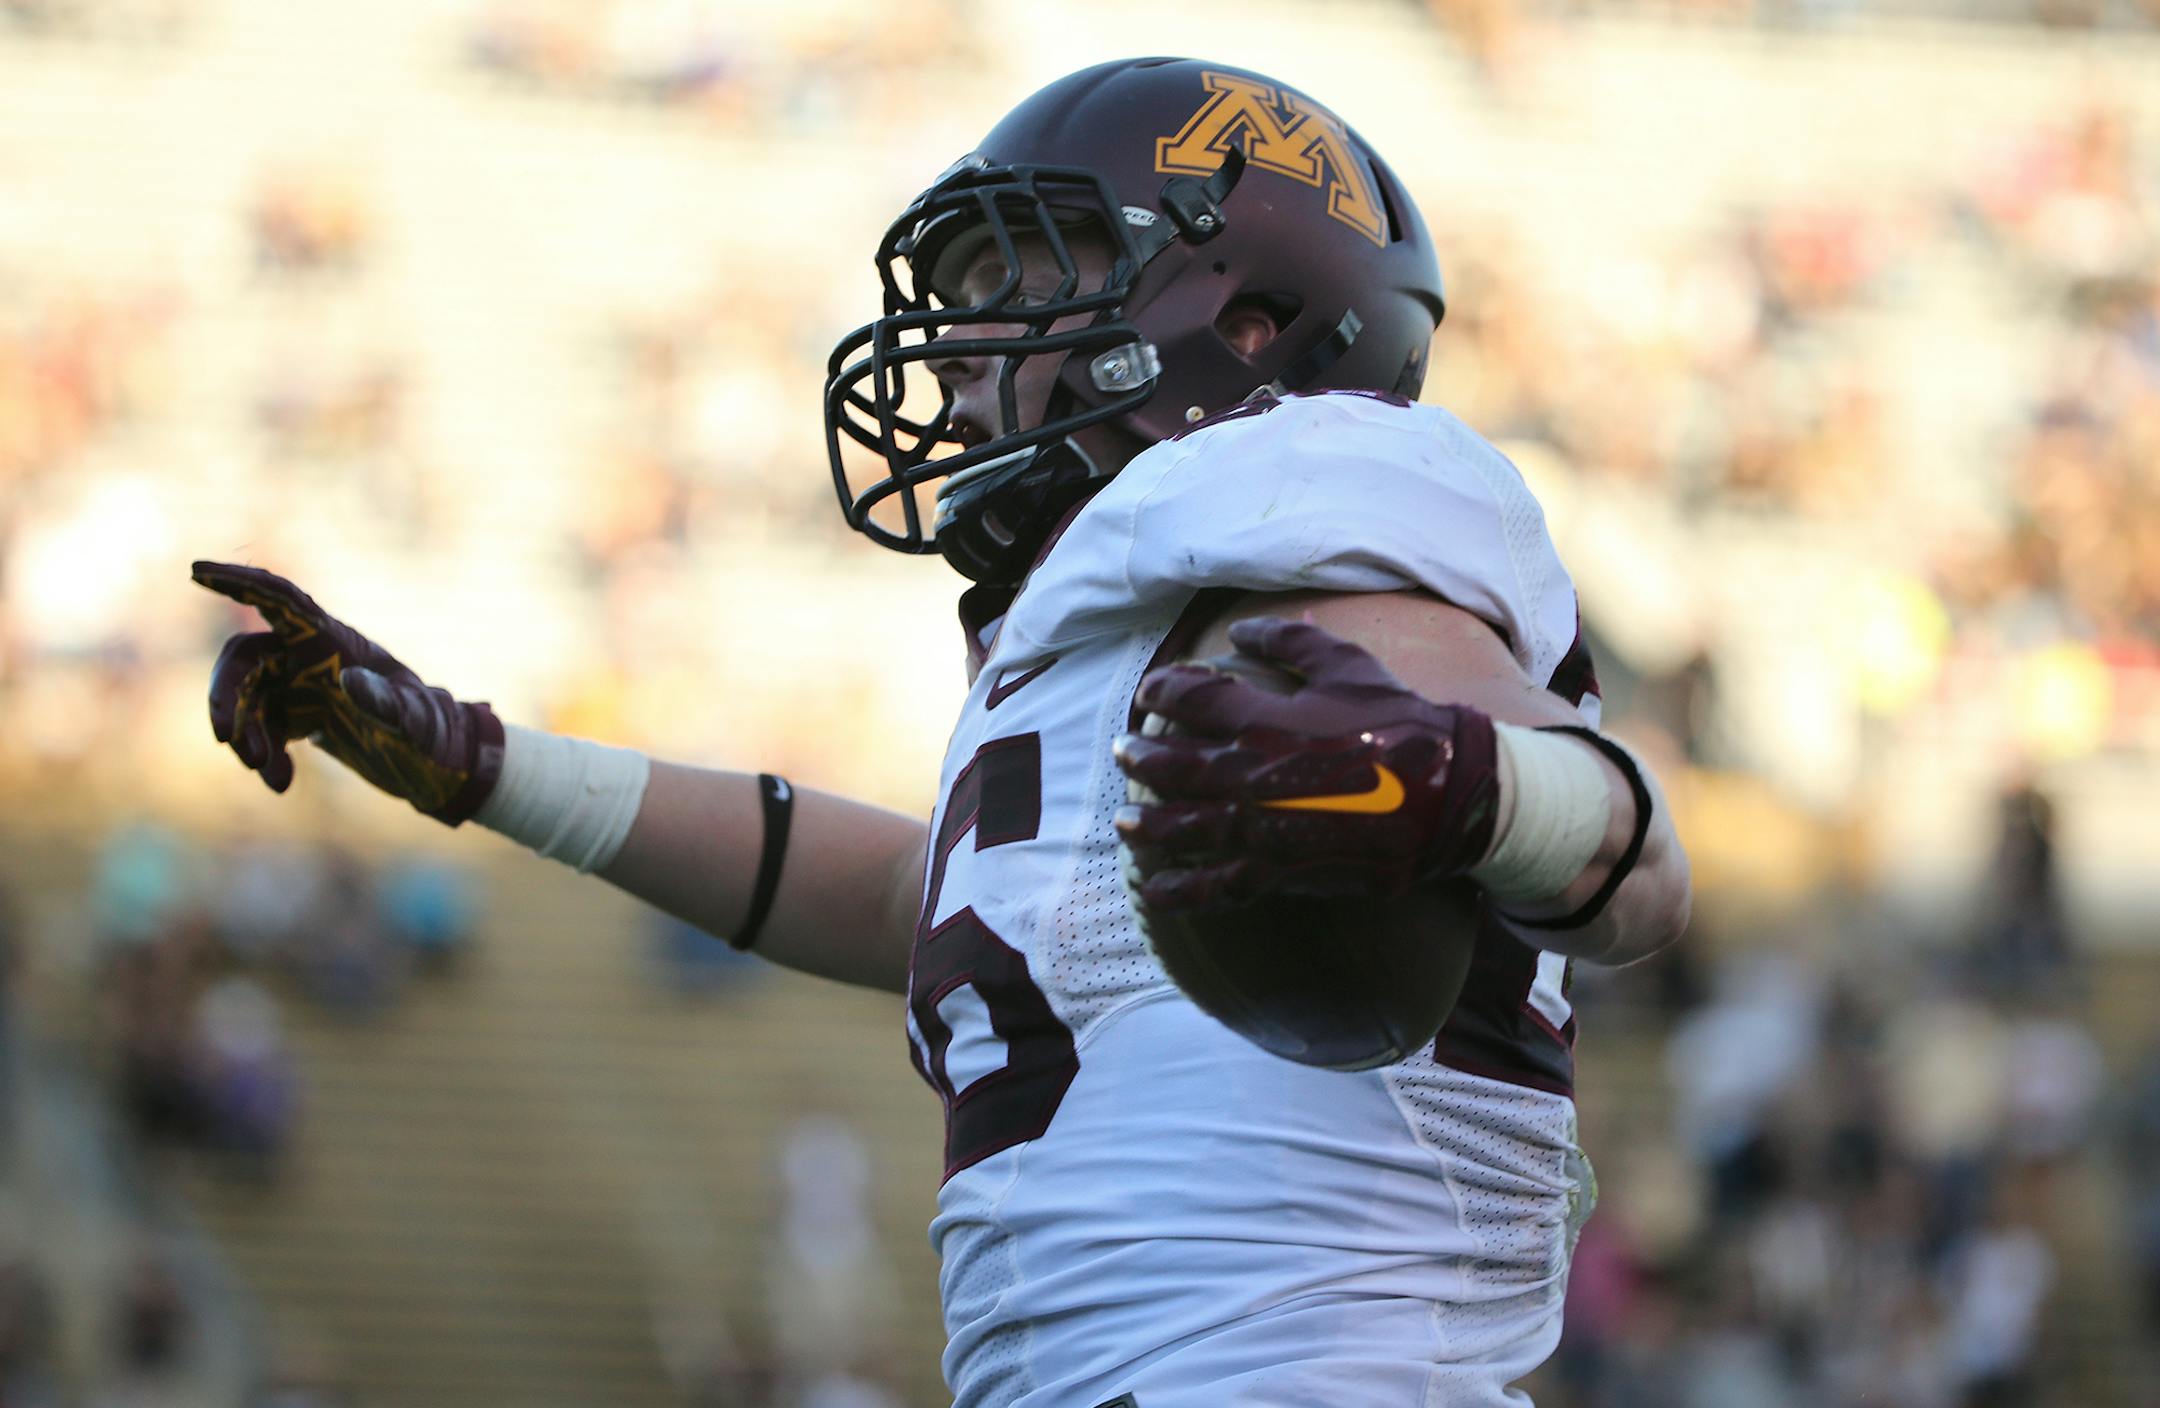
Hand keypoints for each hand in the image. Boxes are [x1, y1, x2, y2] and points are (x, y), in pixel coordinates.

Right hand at [193, 561, 503, 823]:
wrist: (437, 764)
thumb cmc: (433, 735)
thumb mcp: (414, 722)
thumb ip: (385, 702)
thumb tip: (348, 679)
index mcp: (336, 640)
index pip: (280, 599)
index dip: (239, 582)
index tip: (196, 570)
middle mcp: (311, 654)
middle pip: (245, 657)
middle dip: (227, 695)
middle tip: (228, 738)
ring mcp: (300, 683)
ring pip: (245, 697)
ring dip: (246, 734)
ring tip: (266, 772)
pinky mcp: (296, 714)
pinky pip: (258, 727)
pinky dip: (262, 754)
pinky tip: (280, 783)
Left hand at [1113, 617, 1499, 912]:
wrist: (1447, 796)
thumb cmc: (1398, 722)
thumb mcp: (1347, 665)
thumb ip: (1288, 641)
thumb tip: (1238, 630)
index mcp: (1264, 722)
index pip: (1191, 700)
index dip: (1162, 691)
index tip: (1150, 691)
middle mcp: (1251, 777)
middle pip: (1173, 767)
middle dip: (1140, 758)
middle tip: (1123, 753)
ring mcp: (1261, 829)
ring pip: (1183, 828)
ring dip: (1146, 825)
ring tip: (1124, 823)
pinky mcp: (1278, 870)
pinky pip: (1215, 886)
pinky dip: (1178, 892)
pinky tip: (1151, 893)